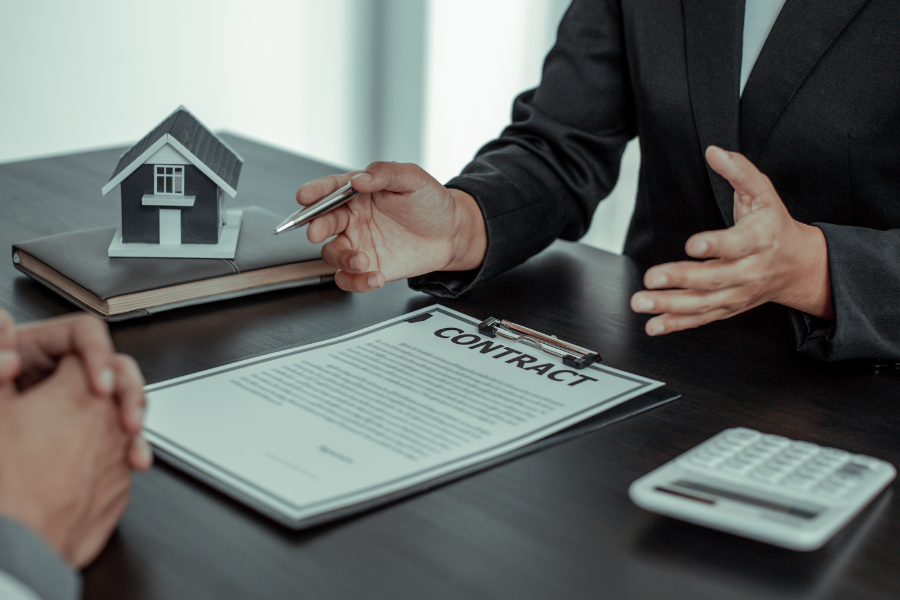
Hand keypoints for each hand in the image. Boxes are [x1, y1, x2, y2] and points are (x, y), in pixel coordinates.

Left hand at [0, 311, 151, 470]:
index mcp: (37, 348)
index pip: (83, 333)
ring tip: (132, 434)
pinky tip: (133, 457)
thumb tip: (6, 346)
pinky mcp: (89, 423)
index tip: (101, 386)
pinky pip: (119, 425)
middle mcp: (63, 369)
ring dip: (134, 412)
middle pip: (112, 361)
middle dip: (127, 389)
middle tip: (126, 416)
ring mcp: (79, 395)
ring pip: (122, 392)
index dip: (98, 354)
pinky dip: (131, 442)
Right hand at [0, 353, 131, 567]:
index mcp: (81, 394)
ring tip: (61, 432)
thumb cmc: (4, 486)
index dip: (66, 350)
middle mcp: (112, 423)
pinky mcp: (120, 492)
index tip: (49, 362)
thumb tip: (4, 332)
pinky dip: (100, 456)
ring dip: (99, 420)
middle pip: (114, 382)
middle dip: (93, 380)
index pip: (87, 347)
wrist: (15, 552)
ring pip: (119, 422)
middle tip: (62, 390)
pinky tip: (69, 466)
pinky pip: (118, 461)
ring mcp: (120, 459)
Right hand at [297, 162, 486, 291]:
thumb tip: (359, 178)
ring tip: (364, 261)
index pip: (330, 190)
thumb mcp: (413, 179)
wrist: (451, 233)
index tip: (304, 197)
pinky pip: (348, 278)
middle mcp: (353, 219)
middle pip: (323, 223)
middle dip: (316, 227)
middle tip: (318, 232)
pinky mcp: (368, 267)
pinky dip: (356, 282)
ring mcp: (358, 244)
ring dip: (342, 259)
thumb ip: (385, 174)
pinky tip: (375, 277)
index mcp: (358, 194)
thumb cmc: (431, 203)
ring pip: (332, 254)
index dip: (314, 192)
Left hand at [630, 146, 833, 334]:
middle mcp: (749, 270)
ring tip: (642, 302)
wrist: (799, 266)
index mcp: (760, 240)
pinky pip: (701, 319)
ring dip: (670, 306)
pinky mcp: (727, 308)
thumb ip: (740, 171)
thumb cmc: (775, 226)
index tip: (692, 244)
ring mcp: (737, 293)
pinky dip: (676, 324)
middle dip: (681, 279)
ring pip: (703, 303)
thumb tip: (714, 151)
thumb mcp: (764, 193)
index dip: (716, 245)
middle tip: (651, 278)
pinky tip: (653, 325)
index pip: (738, 244)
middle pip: (714, 278)